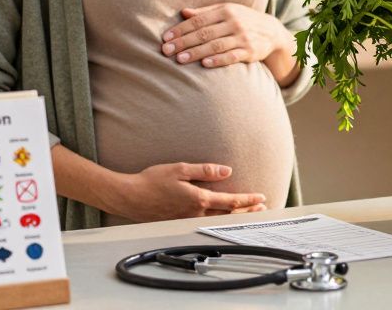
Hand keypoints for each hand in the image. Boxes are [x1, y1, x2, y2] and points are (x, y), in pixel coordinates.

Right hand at [113, 162, 266, 221]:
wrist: (129, 197)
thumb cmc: (152, 181)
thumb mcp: (180, 169)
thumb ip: (205, 171)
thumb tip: (227, 172)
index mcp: (198, 199)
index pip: (230, 201)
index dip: (248, 199)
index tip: (261, 197)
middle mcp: (195, 212)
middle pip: (228, 214)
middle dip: (247, 211)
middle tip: (262, 208)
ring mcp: (187, 219)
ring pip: (218, 220)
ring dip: (235, 216)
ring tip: (248, 213)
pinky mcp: (179, 222)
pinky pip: (205, 222)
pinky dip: (219, 220)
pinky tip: (222, 216)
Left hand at [162, 3, 292, 68]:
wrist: (272, 31)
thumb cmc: (243, 20)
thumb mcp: (227, 10)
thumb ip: (205, 12)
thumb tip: (183, 12)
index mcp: (226, 10)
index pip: (199, 20)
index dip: (181, 29)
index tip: (165, 38)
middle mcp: (234, 22)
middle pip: (204, 33)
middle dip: (184, 42)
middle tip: (166, 51)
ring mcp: (243, 37)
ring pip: (216, 45)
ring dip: (197, 52)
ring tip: (180, 59)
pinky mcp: (250, 52)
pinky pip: (232, 56)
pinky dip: (218, 60)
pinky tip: (205, 64)